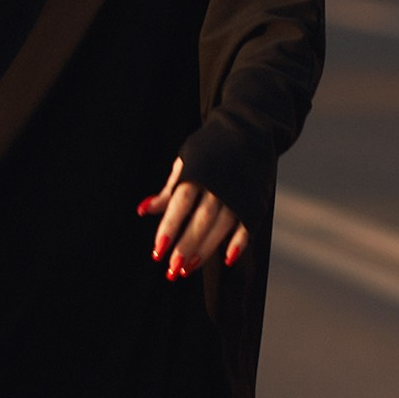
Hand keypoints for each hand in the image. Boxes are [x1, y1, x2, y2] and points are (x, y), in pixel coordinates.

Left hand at [135, 156, 246, 281]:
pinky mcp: (255, 200)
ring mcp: (239, 193)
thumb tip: (143, 210)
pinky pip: (247, 225)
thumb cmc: (211, 148)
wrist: (249, 129)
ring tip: (188, 268)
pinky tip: (227, 259)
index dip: (169, 227)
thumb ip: (168, 189)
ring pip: (222, 226)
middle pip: (202, 219)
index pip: (181, 203)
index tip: (158, 250)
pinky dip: (239, 243)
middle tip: (172, 268)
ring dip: (206, 250)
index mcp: (199, 171)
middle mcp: (220, 184)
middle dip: (186, 245)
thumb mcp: (186, 162)